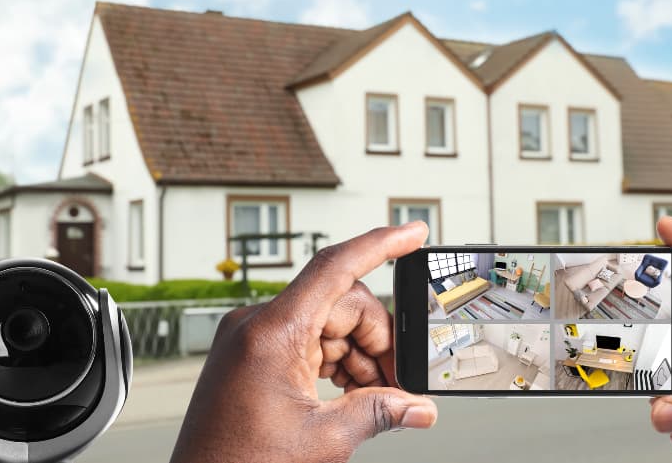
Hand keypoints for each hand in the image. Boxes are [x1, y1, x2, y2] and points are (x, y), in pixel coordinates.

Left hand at [170, 223, 437, 462]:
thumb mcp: (323, 440)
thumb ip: (378, 412)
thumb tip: (417, 407)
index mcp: (271, 332)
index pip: (334, 267)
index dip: (380, 245)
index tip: (412, 232)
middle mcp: (258, 325)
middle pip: (340, 304)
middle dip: (376, 340)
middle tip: (397, 383)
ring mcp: (253, 339)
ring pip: (328, 324)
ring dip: (358, 356)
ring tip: (373, 397)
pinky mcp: (254, 355)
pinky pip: (307, 341)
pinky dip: (335, 363)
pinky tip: (350, 392)